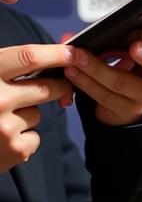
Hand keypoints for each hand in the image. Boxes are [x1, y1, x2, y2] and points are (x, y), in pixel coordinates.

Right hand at [0, 43, 74, 172]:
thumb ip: (7, 68)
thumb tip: (53, 56)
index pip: (28, 57)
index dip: (55, 54)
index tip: (74, 52)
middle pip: (45, 88)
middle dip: (57, 87)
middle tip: (58, 86)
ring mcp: (6, 125)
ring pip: (36, 113)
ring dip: (26, 114)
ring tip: (0, 119)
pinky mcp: (16, 148)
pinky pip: (34, 135)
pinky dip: (23, 137)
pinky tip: (3, 138)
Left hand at [64, 27, 141, 125]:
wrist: (126, 96)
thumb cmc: (128, 59)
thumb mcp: (136, 42)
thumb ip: (136, 29)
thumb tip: (121, 18)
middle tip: (132, 47)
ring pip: (124, 83)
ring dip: (96, 68)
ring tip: (76, 56)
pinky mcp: (130, 111)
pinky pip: (106, 97)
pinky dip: (85, 83)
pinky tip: (73, 72)